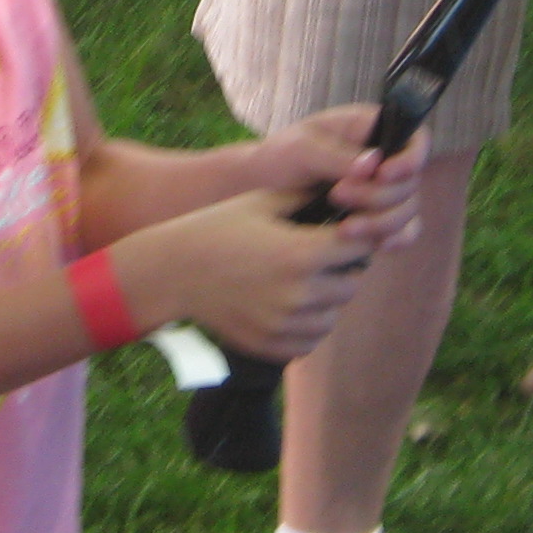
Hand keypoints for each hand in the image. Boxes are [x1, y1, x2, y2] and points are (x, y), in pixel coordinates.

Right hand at [124, 187, 382, 361]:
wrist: (173, 270)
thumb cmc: (218, 228)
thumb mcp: (262, 202)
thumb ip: (307, 197)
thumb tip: (344, 187)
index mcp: (302, 252)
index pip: (359, 247)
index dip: (356, 238)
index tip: (342, 234)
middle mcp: (299, 293)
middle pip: (351, 285)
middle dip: (342, 271)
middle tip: (321, 260)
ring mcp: (285, 324)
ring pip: (333, 316)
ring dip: (326, 301)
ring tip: (303, 284)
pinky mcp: (271, 345)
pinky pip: (310, 341)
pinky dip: (307, 327)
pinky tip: (290, 308)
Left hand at [251, 105, 430, 232]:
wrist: (261, 191)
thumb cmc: (280, 158)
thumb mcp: (301, 148)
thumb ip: (336, 155)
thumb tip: (373, 164)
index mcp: (373, 130)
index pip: (416, 139)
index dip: (410, 158)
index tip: (384, 173)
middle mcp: (385, 161)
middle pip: (410, 182)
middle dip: (378, 195)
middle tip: (337, 195)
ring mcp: (383, 192)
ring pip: (407, 210)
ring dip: (381, 222)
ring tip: (343, 228)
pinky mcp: (376, 218)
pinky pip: (402, 231)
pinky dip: (395, 239)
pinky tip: (378, 247)